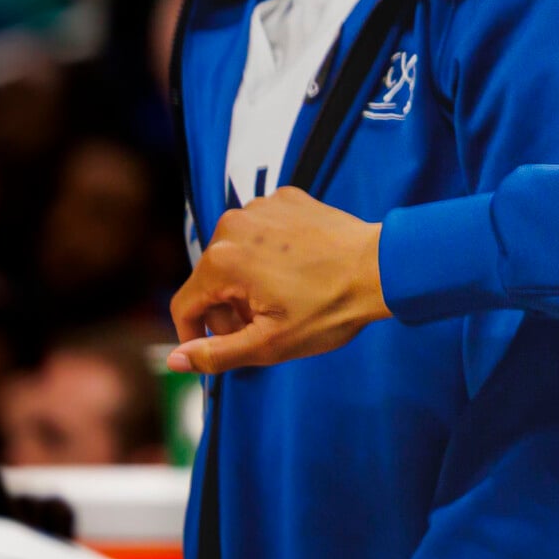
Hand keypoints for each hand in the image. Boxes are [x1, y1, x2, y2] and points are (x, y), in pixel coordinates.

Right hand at [167, 188, 388, 374]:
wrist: (385, 268)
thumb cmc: (331, 308)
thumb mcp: (271, 343)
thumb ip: (217, 354)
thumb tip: (174, 360)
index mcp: (221, 260)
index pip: (185, 305)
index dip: (195, 335)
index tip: (216, 350)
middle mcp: (232, 225)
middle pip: (210, 280)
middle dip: (229, 310)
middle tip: (264, 329)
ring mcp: (261, 207)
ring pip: (235, 255)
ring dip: (249, 281)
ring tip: (286, 299)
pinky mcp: (286, 199)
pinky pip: (262, 232)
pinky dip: (270, 252)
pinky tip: (300, 269)